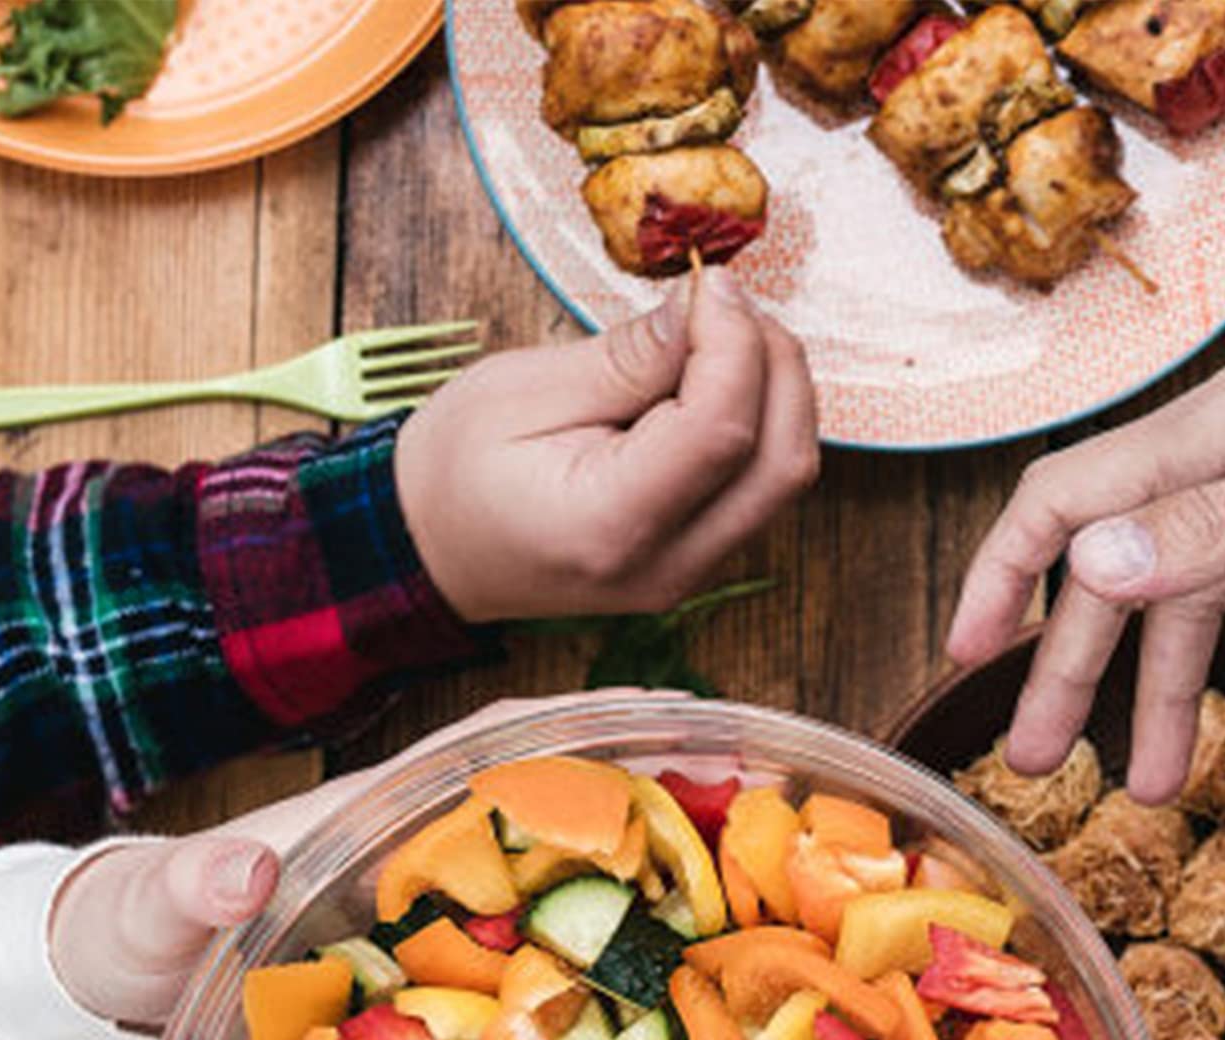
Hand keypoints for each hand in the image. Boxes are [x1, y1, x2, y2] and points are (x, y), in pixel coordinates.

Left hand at [44, 686, 710, 1028]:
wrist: (117, 995)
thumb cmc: (136, 936)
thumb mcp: (153, 910)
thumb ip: (191, 886)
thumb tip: (242, 868)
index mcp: (373, 816)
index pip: (492, 750)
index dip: (581, 728)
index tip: (672, 721)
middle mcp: (423, 861)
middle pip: (558, 810)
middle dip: (656, 799)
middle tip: (765, 806)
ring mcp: (438, 927)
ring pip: (564, 890)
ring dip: (652, 885)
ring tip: (758, 899)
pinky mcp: (442, 991)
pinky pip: (540, 970)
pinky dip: (609, 970)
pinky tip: (678, 1002)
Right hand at [394, 269, 818, 624]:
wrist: (439, 553)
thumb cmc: (460, 473)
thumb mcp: (521, 392)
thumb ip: (625, 359)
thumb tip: (702, 309)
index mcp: (612, 525)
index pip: (722, 432)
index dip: (735, 343)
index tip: (710, 282)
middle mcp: (670, 565)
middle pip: (781, 463)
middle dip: (774, 363)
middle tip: (726, 301)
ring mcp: (694, 572)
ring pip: (785, 477)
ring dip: (776, 391)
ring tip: (719, 333)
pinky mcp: (703, 558)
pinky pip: (763, 486)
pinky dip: (760, 422)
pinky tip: (714, 378)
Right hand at [946, 183, 1224, 804]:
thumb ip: (1213, 531)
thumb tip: (1092, 571)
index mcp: (1207, 443)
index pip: (1064, 506)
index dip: (1007, 579)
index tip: (971, 660)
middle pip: (1131, 578)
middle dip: (1081, 675)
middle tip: (1042, 764)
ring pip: (1217, 609)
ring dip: (1187, 701)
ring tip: (1164, 794)